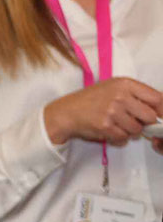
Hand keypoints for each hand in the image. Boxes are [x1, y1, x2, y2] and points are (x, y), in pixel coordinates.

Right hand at [44, 77, 162, 145]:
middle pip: (149, 117)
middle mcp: (120, 95)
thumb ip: (137, 96)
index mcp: (125, 83)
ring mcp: (112, 111)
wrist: (67, 111)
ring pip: (137, 130)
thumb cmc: (93, 99)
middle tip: (130, 120)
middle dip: (143, 122)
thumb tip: (160, 112)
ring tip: (116, 124)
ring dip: (129, 131)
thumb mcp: (115, 88)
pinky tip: (108, 130)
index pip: (157, 98)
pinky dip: (118, 138)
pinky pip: (124, 138)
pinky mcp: (105, 126)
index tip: (158, 117)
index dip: (161, 111)